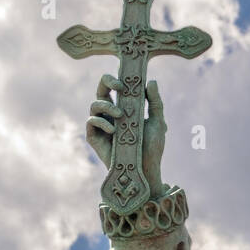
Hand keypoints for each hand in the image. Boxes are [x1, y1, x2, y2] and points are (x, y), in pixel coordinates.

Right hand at [86, 75, 167, 198]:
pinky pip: (91, 121)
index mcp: (124, 108)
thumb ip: (155, 102)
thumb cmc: (152, 147)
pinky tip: (113, 130)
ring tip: (121, 116)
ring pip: (94, 104)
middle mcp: (110, 114)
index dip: (116, 78)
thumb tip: (152, 81)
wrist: (146, 170)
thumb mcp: (158, 122)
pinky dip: (101, 121)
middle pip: (101, 90)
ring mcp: (102, 125)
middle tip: (119, 86)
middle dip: (106, 82)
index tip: (126, 80)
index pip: (115, 88)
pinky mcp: (95, 138)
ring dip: (107, 106)